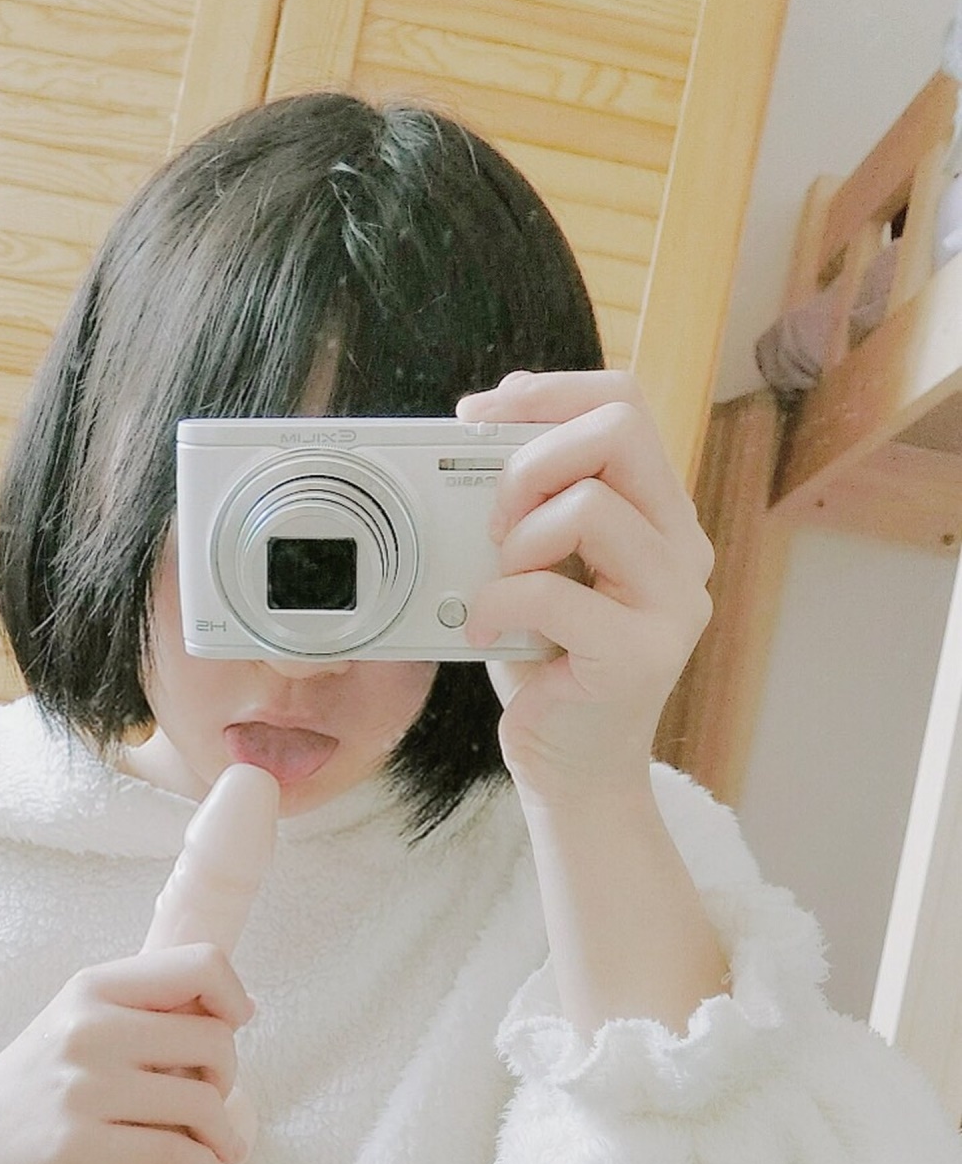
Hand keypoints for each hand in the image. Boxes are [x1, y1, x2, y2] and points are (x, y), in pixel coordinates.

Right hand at [0, 944, 255, 1163]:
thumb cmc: (33, 1091)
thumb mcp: (74, 1025)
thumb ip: (139, 1010)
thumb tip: (239, 1008)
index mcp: (92, 989)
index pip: (200, 964)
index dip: (233, 997)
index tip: (232, 1026)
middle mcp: (87, 1029)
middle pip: (214, 1039)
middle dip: (227, 1076)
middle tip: (209, 1099)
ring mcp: (81, 1090)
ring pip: (203, 1102)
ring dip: (222, 1132)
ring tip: (214, 1143)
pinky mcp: (78, 1150)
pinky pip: (176, 1153)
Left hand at [453, 369, 713, 810]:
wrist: (573, 770)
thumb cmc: (550, 665)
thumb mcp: (539, 563)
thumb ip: (534, 497)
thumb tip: (490, 417)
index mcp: (660, 515)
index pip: (623, 404)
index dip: (546, 394)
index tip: (482, 416)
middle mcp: (682, 549)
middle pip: (618, 431)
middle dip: (532, 462)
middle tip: (495, 520)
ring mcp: (672, 602)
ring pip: (589, 505)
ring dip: (518, 540)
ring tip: (500, 585)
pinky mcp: (639, 654)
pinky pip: (552, 591)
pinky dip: (498, 604)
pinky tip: (485, 630)